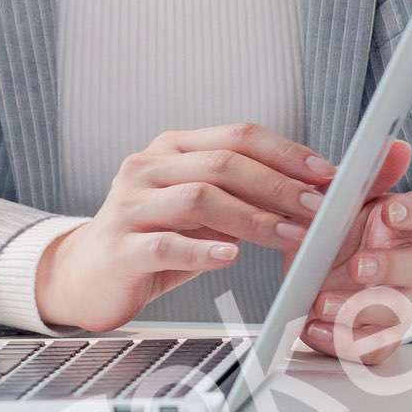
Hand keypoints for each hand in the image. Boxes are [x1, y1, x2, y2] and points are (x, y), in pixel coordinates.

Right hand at [31, 122, 332, 332]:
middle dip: (279, 186)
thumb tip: (309, 193)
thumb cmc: (153, 240)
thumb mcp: (200, 211)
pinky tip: (229, 258)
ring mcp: (129, 205)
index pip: (237, 135)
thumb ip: (241, 196)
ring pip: (198, 198)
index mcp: (172, 149)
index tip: (326, 174)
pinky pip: (164, 244)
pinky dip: (201, 251)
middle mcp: (148, 167)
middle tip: (318, 208)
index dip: (286, 152)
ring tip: (290, 236)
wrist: (85, 275)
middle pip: (222, 163)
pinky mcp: (119, 246)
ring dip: (253, 217)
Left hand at [295, 142, 411, 366]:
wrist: (312, 284)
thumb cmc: (336, 241)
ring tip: (320, 304)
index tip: (389, 211)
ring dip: (356, 309)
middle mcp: (409, 267)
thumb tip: (395, 146)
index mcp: (403, 228)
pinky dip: (341, 340)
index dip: (411, 213)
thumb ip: (364, 179)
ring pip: (394, 312)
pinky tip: (315, 328)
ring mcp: (398, 305)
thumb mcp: (340, 206)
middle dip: (386, 268)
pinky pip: (371, 347)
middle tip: (357, 267)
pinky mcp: (380, 339)